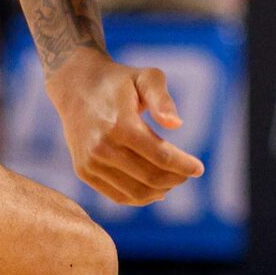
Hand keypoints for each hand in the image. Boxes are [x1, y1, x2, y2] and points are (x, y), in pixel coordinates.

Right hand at [49, 50, 204, 205]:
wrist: (76, 86)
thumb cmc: (119, 81)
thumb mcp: (145, 77)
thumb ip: (162, 98)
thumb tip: (177, 124)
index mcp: (120, 125)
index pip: (160, 156)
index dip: (184, 165)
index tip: (199, 168)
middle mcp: (102, 147)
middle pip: (150, 177)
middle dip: (176, 178)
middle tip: (188, 173)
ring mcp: (91, 162)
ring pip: (136, 192)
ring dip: (161, 190)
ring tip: (173, 180)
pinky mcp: (84, 171)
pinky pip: (118, 196)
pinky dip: (141, 198)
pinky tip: (156, 191)